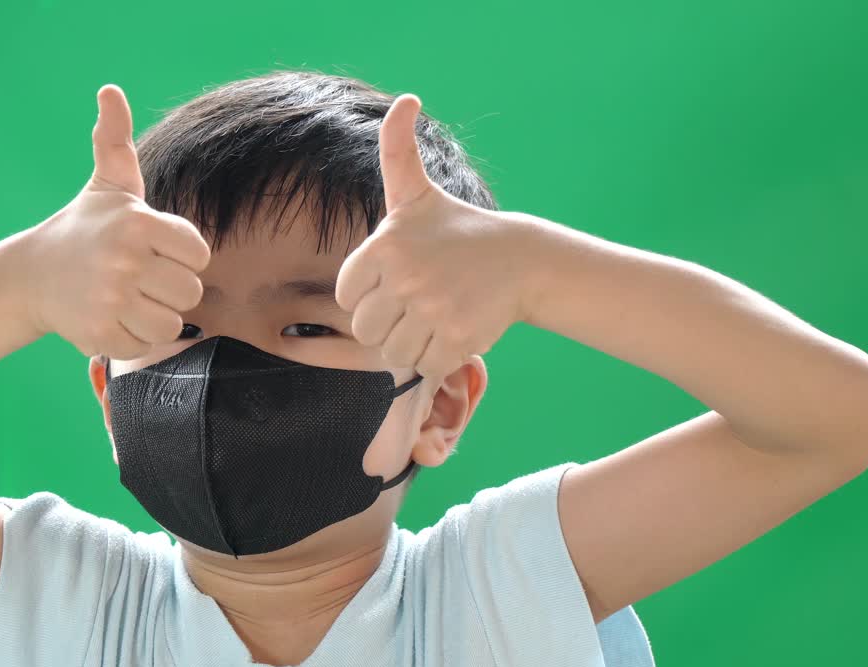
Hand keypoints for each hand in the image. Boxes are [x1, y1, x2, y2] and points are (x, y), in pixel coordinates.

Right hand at [18, 84, 210, 359]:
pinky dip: (133, 338)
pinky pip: (144, 346)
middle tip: (143, 279)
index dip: (183, 257)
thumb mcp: (107, 183)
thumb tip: (109, 92)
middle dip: (171, 289)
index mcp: (138, 222)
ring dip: (155, 317)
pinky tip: (114, 318)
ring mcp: (110, 299)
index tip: (158, 253)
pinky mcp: (99, 334)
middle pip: (190, 292)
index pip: (199, 254)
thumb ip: (115, 139)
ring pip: (171, 324)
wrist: (33, 274)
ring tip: (131, 300)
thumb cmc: (85, 227)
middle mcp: (124, 260)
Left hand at [335, 94, 536, 379]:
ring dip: (411, 344)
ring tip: (434, 317)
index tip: (394, 284)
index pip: (346, 296)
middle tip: (415, 306)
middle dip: (387, 324)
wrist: (521, 259)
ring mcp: (432, 308)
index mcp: (384, 246)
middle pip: (366, 330)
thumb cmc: (458, 229)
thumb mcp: (418, 192)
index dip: (366, 296)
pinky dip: (437, 358)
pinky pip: (424, 365)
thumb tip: (405, 100)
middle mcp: (405, 277)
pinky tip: (452, 332)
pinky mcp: (457, 336)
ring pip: (393, 352)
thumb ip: (397, 150)